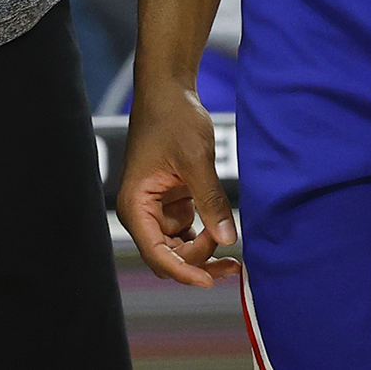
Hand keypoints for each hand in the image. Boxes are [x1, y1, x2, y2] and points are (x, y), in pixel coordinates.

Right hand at [115, 82, 238, 286]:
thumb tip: (228, 238)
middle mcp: (141, 212)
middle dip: (198, 264)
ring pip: (179, 249)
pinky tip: (224, 237)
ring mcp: (156, 209)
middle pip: (167, 257)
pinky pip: (187, 233)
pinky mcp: (171, 203)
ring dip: (204, 255)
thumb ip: (211, 201)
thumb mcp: (195, 159)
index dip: (183, 271)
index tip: (210, 280)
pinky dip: (205, 239)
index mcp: (135, 204)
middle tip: (234, 265)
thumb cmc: (172, 117)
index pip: (156, 254)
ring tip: (235, 258)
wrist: (169, 90)